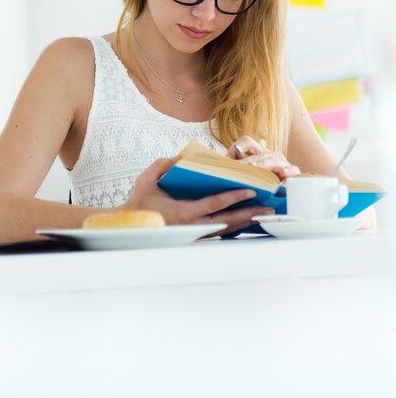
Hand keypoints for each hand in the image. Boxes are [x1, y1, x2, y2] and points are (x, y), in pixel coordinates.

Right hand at [122, 156, 273, 235]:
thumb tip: (181, 157)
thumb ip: (163, 165)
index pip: (214, 204)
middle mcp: (192, 227)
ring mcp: (194, 236)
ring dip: (245, 223)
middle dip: (249, 215)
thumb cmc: (138, 204)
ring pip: (225, 230)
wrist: (129, 228)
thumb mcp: (146, 180)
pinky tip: (245, 223)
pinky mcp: (194, 240)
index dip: (233, 197)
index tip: (250, 191)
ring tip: (262, 216)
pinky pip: (218, 234)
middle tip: (268, 209)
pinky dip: (233, 229)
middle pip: (227, 222)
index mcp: (183, 212)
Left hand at [226, 135, 300, 179]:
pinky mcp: (294, 174)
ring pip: (273, 160)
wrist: (283, 194)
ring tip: (254, 168)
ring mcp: (282, 163)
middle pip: (258, 154)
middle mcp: (270, 155)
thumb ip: (236, 171)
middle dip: (246, 162)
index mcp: (257, 153)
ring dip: (263, 164)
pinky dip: (289, 171)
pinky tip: (283, 173)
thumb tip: (222, 166)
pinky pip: (293, 170)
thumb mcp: (247, 178)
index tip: (226, 159)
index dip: (236, 147)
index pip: (247, 142)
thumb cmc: (262, 186)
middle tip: (236, 168)